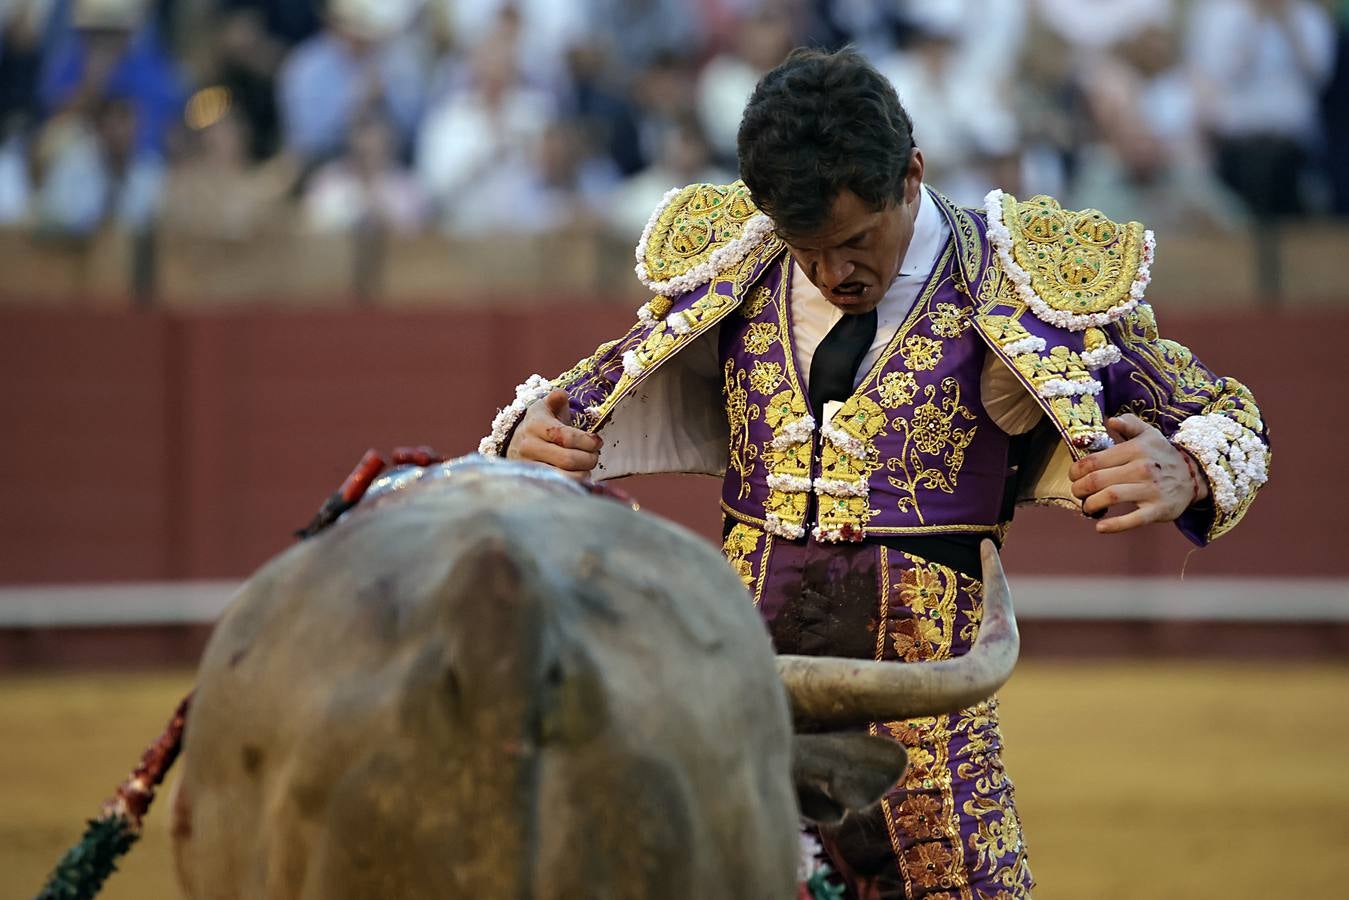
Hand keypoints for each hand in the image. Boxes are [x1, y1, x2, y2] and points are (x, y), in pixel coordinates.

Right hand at [505, 389, 601, 478]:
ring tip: (587, 467)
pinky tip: (578, 476)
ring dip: (584, 473)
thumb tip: (561, 394)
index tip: (598, 442)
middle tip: (595, 456)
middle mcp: (529, 446)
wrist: (515, 443)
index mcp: (536, 424)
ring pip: (565, 476)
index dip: (588, 441)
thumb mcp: (546, 408)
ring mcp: (529, 465)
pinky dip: (574, 484)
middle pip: (568, 459)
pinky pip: (559, 486)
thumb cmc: (540, 424)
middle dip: (589, 459)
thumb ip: (556, 399)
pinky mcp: (532, 480)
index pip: (567, 436)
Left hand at [1069, 414, 1207, 533]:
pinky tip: (1100, 527)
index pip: (1094, 461)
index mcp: (1136, 449)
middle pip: (1097, 480)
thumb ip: (1129, 424)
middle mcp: (1143, 468)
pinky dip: (1114, 525)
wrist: (1195, 476)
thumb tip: (1111, 420)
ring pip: (1110, 497)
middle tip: (1077, 492)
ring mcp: (1151, 490)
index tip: (1073, 476)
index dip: (1076, 470)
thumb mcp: (1149, 434)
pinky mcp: (1158, 510)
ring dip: (1090, 504)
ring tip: (1087, 507)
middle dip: (1079, 488)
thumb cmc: (1162, 455)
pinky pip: (1133, 520)